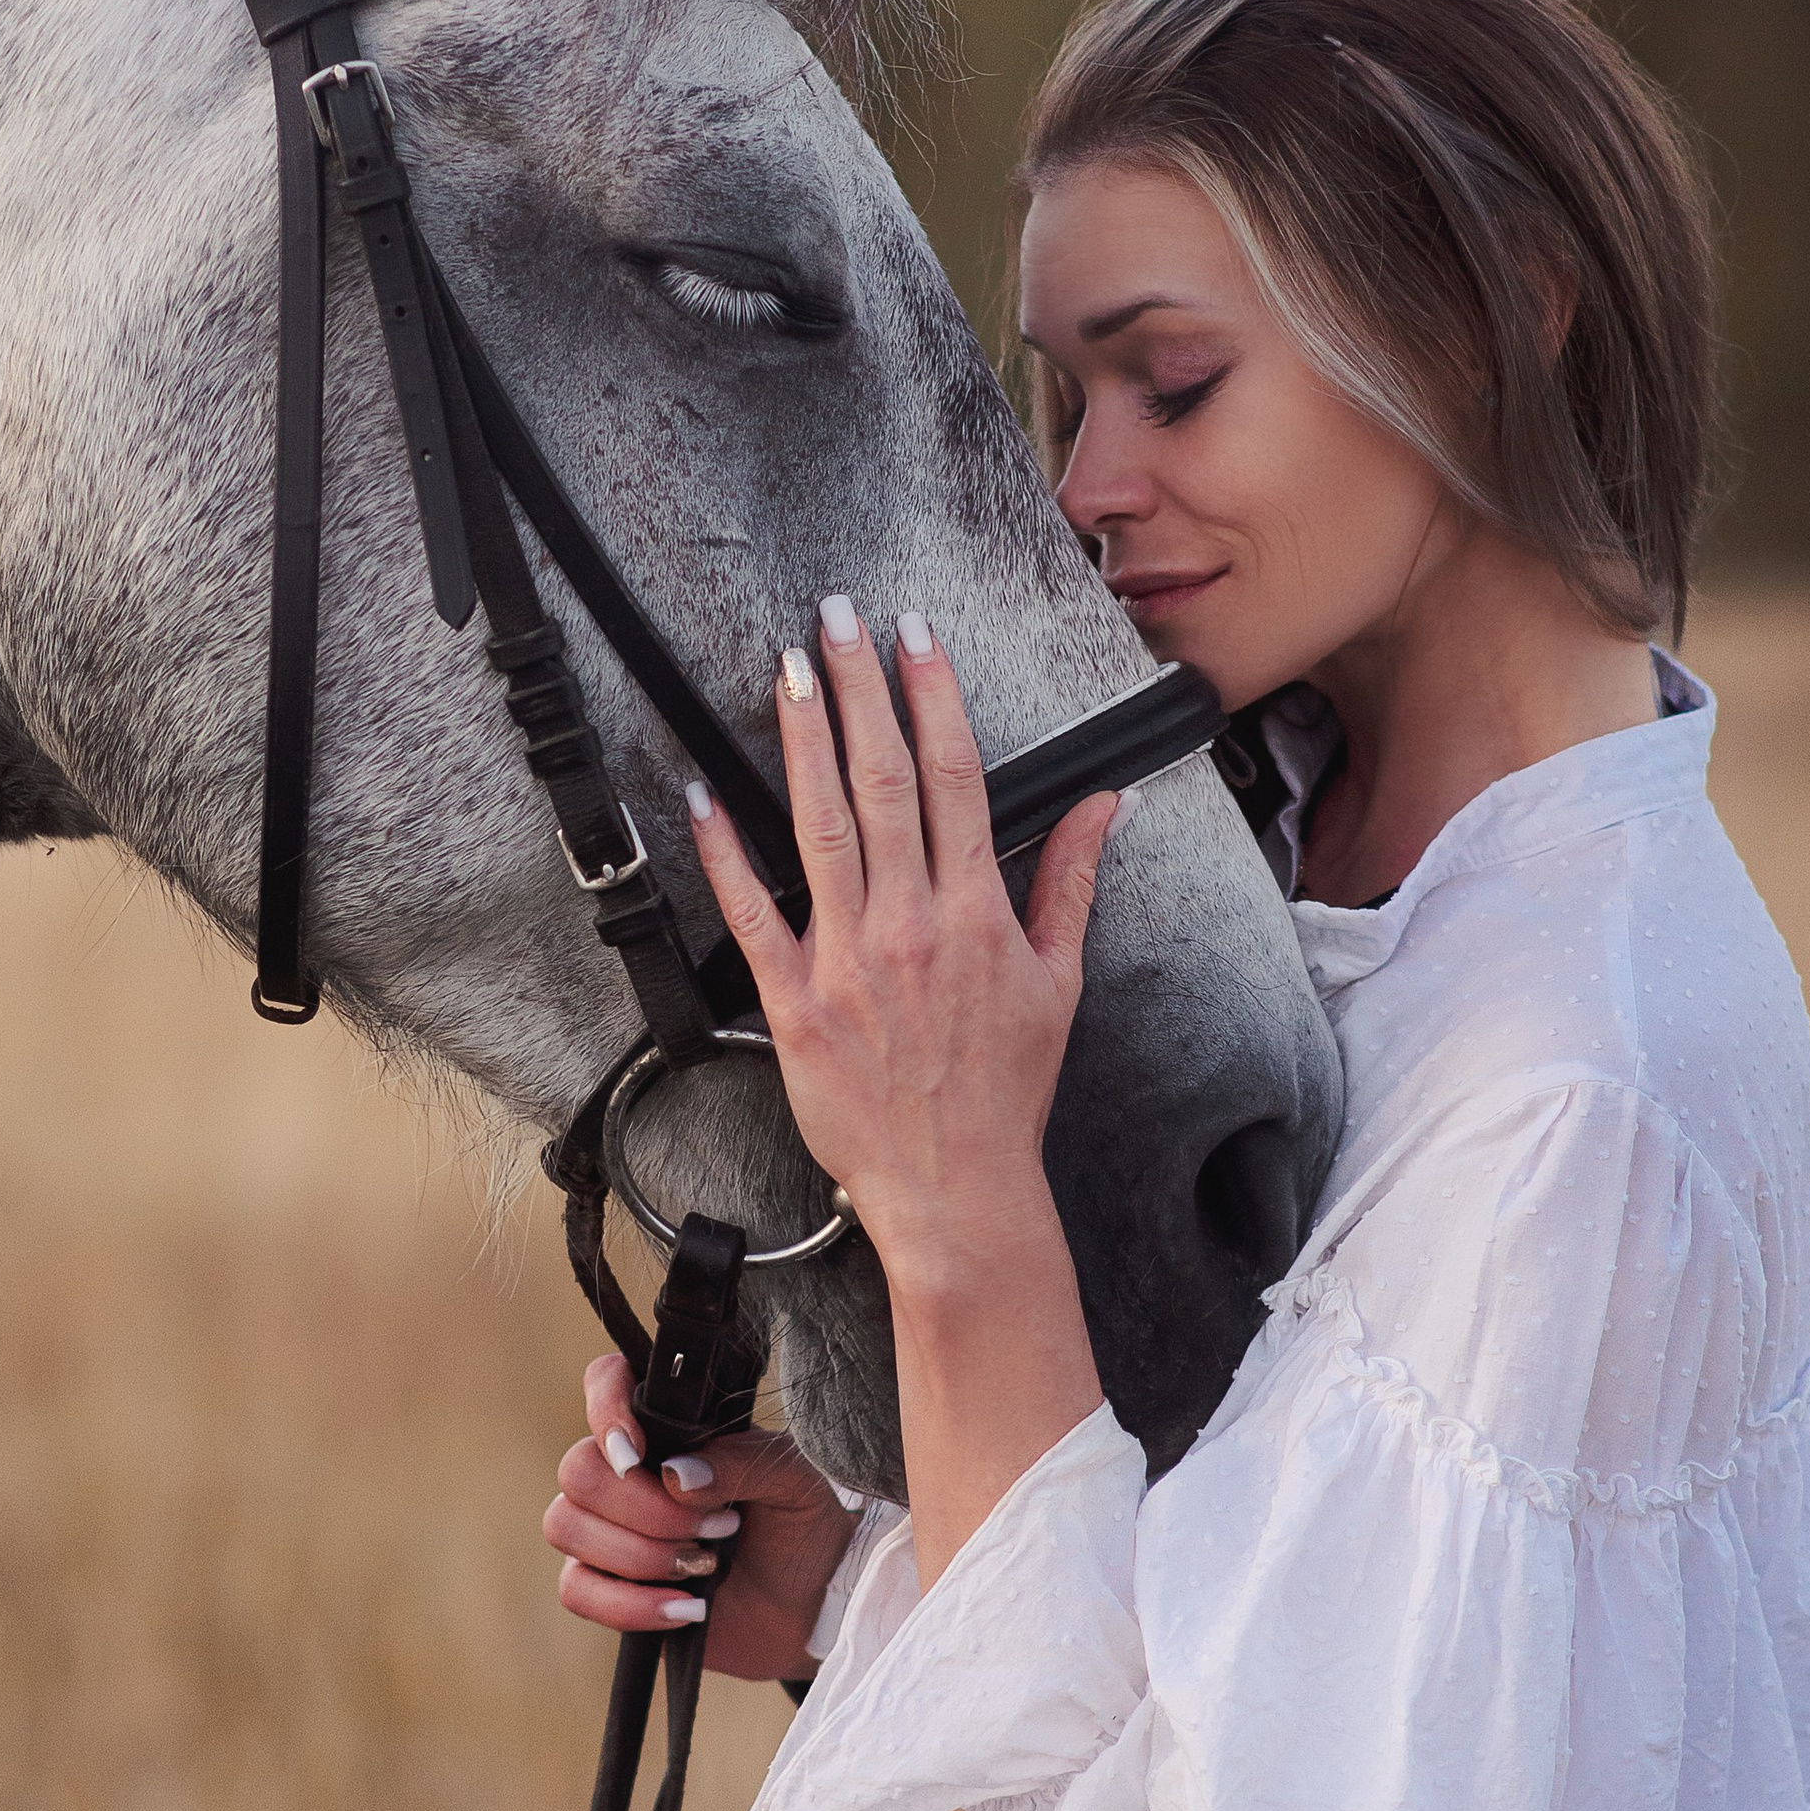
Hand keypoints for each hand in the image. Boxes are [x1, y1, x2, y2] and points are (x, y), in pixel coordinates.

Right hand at [544, 1350, 858, 1682]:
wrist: (813, 1607)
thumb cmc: (804, 1529)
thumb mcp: (796, 1483)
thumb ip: (742, 1463)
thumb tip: (676, 1475)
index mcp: (670, 1426)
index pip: (606, 1381)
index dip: (605, 1408)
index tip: (638, 1453)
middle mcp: (629, 1470)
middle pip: (579, 1469)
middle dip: (647, 1509)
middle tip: (719, 1527)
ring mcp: (609, 1529)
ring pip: (566, 1526)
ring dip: (640, 1554)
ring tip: (705, 1566)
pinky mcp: (608, 1588)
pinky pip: (577, 1590)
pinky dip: (630, 1604)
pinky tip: (686, 1608)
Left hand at [682, 600, 1112, 1584]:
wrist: (959, 1190)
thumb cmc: (1007, 1091)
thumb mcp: (1060, 981)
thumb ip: (1071, 881)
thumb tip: (1105, 806)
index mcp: (979, 913)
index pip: (955, 777)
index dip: (931, 697)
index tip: (913, 635)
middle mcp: (914, 923)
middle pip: (883, 781)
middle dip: (860, 690)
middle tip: (836, 620)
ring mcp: (850, 960)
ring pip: (821, 827)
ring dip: (803, 741)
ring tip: (787, 672)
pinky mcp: (795, 1003)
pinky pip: (753, 916)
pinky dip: (726, 856)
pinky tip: (703, 798)